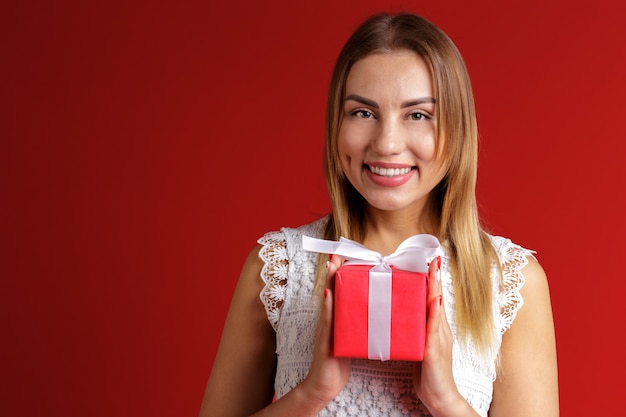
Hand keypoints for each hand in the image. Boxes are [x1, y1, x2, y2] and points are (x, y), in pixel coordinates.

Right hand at [300, 255, 351, 403]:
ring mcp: (325, 329)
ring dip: (328, 282)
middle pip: (330, 289)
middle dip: (333, 270)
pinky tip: (329, 297)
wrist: (324, 385)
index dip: (341, 273)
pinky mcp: (324, 341)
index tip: (346, 253)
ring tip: (332, 265)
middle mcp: (329, 319)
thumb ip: (357, 322)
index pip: (339, 290)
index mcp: (337, 317)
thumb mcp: (351, 337)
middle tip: (337, 252)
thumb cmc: (338, 361)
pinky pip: (327, 322)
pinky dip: (327, 309)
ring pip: (327, 301)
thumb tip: (372, 307)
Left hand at [412, 257, 459, 413]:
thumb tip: (402, 314)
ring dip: (435, 289)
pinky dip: (434, 314)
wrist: (440, 398)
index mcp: (435, 328)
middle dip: (435, 278)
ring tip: (433, 271)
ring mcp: (439, 339)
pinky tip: (434, 302)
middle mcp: (440, 330)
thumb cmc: (428, 373)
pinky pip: (433, 329)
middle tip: (432, 258)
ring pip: (437, 309)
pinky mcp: (434, 351)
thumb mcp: (420, 345)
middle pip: (438, 298)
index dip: (432, 280)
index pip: (433, 299)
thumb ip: (415, 330)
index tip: (429, 261)